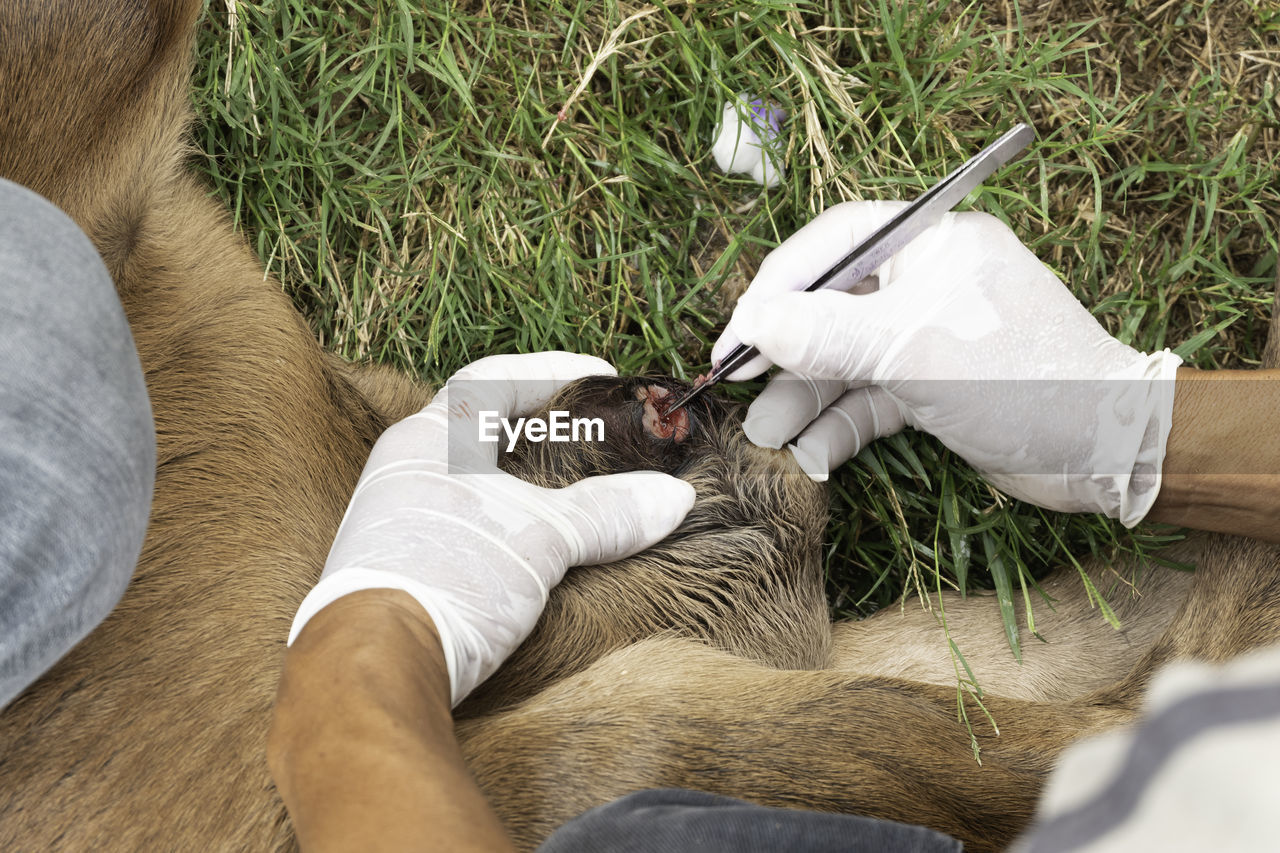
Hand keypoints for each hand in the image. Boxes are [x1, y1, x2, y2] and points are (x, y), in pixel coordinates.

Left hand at [287, 352, 695, 704]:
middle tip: (590, 431)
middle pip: (477, 431)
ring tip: (571, 489)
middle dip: (536, 429)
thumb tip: (674, 497)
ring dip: (518, 481)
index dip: (549, 373)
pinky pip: (460, 526)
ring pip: (467, 482)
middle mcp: (401, 473)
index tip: (598, 376)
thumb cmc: (450, 579)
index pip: (490, 382)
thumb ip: (607, 513)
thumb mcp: (542, 538)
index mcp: (427, 441)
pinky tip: (532, 546)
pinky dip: (503, 523)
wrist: (376, 668)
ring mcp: (394, 523)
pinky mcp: (400, 572)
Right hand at [712, 201, 1181, 524]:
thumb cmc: (1021, 377)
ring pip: (845, 359)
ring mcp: (928, 336)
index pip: (832, 245)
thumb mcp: (913, 348)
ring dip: (804, 396)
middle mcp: (926, 281)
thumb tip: (754, 322)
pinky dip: (839, 423)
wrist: (1107, 449)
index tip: (736, 334)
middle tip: (735, 385)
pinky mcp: (932, 386)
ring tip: (763, 434)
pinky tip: (808, 454)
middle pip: (831, 305)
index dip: (776, 286)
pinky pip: (870, 397)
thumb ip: (827, 333)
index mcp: (931, 242)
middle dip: (784, 351)